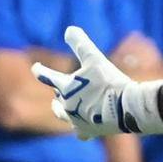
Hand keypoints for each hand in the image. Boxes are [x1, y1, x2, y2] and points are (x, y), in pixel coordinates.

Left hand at [32, 26, 162, 139]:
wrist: (127, 108)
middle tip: (58, 91)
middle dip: (58, 93)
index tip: (35, 68)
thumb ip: (80, 43)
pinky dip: (81, 129)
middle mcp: (66, 105)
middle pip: (57, 99)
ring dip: (63, 111)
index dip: (40, 70)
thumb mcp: (95, 58)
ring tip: (63, 109)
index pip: (46, 76)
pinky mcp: (88, 131)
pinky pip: (80, 132)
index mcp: (65, 87)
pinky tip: (83, 130)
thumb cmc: (110, 82)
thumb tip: (68, 29)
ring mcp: (76, 121)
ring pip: (64, 116)